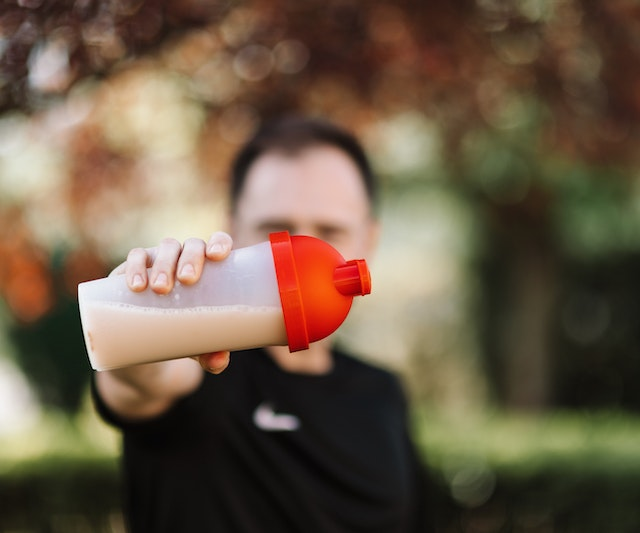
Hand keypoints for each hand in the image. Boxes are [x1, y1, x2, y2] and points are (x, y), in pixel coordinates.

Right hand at [110, 231, 233, 373]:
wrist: (144, 342)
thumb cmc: (183, 333)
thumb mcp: (198, 345)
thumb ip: (211, 353)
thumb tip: (219, 362)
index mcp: (209, 267)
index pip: (219, 242)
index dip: (220, 242)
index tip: (218, 256)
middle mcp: (186, 258)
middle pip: (192, 245)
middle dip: (190, 258)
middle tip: (187, 280)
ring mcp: (160, 260)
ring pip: (165, 248)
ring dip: (163, 264)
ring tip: (160, 288)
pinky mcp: (134, 268)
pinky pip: (136, 258)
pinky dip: (136, 267)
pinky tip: (136, 286)